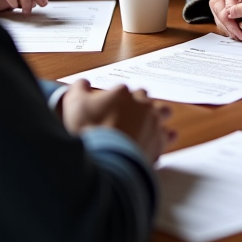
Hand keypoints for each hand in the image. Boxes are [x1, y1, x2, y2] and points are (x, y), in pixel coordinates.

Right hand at [61, 80, 175, 162]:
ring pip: (162, 112)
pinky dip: (166, 136)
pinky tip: (166, 137)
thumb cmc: (89, 130)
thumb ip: (79, 89)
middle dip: (140, 102)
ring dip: (158, 114)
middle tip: (133, 111)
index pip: (122, 90)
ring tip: (154, 120)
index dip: (116, 98)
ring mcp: (152, 122)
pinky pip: (167, 136)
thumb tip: (83, 83)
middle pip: (144, 97)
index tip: (112, 106)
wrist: (104, 158)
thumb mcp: (73, 103)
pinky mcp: (158, 142)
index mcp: (122, 93)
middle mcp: (140, 104)